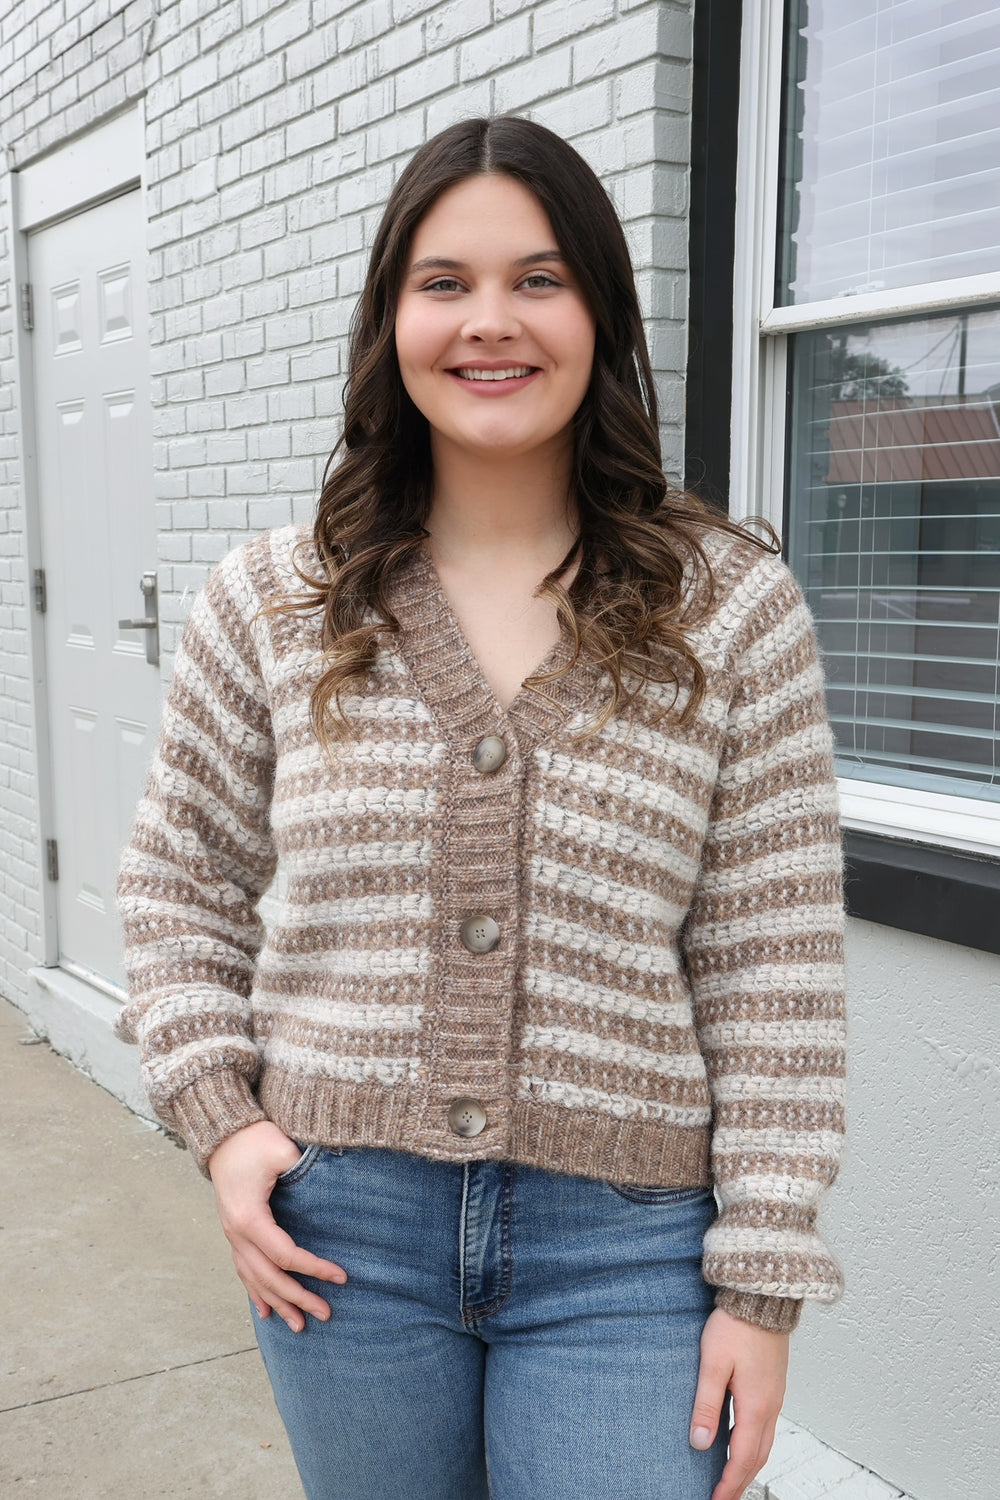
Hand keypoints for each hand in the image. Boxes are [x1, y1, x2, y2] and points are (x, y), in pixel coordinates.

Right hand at [208, 1120, 346, 1331]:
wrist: (223, 1134)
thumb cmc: (254, 1139)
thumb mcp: (282, 1149)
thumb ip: (304, 1168)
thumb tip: (335, 1178)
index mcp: (249, 1217)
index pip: (285, 1254)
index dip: (314, 1268)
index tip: (342, 1277)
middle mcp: (236, 1233)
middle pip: (269, 1276)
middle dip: (298, 1297)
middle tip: (326, 1314)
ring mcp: (231, 1235)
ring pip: (254, 1279)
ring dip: (277, 1303)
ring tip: (299, 1326)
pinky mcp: (233, 1232)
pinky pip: (243, 1270)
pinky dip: (256, 1292)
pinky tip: (266, 1311)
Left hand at [689, 1307, 788, 1499]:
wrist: (763, 1295)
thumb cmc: (736, 1324)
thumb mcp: (713, 1363)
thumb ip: (706, 1404)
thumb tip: (701, 1443)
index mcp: (756, 1406)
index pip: (742, 1457)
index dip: (729, 1483)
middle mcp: (771, 1406)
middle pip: (757, 1457)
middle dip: (740, 1481)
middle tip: (724, 1499)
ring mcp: (775, 1395)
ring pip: (765, 1443)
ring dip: (749, 1465)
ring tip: (733, 1479)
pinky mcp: (773, 1384)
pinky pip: (767, 1426)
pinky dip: (755, 1445)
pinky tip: (742, 1443)